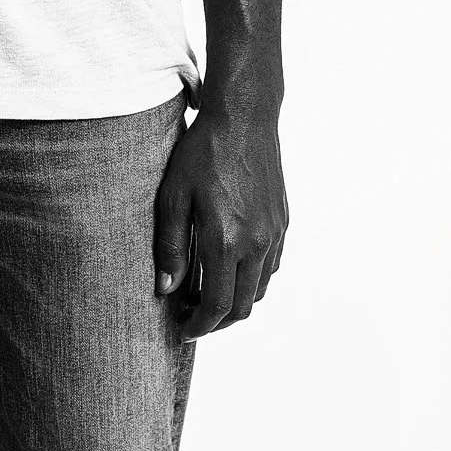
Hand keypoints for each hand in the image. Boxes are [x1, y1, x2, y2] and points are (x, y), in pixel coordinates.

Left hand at [153, 99, 287, 336]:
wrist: (244, 119)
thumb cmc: (202, 152)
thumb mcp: (173, 196)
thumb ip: (171, 246)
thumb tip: (167, 289)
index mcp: (226, 241)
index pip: (216, 305)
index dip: (199, 326)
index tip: (183, 331)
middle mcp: (256, 243)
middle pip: (242, 306)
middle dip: (217, 322)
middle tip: (192, 318)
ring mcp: (274, 233)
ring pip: (259, 289)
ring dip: (236, 302)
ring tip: (208, 295)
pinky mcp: (283, 221)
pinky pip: (271, 266)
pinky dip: (252, 280)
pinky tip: (231, 268)